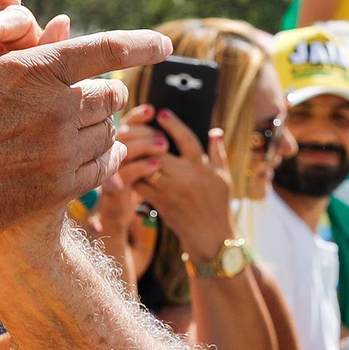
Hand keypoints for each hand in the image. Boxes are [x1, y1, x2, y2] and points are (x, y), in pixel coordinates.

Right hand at [0, 0, 170, 243]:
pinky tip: (94, 155)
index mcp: (35, 68)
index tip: (164, 44)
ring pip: (105, 133)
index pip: (109, 50)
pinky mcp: (56, 190)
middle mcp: (55, 110)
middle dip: (101, 94)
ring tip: (75, 126)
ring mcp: (59, 153)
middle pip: (110, 96)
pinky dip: (102, 160)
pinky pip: (101, 169)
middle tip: (87, 95)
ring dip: (97, 128)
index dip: (142, 44)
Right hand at [85, 105, 165, 283]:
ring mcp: (109, 171)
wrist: (117, 221)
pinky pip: (126, 172)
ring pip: (124, 149)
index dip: (137, 116)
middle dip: (144, 131)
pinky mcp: (113, 189)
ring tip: (164, 148)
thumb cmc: (129, 192)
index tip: (153, 110)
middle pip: (123, 133)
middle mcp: (107, 156)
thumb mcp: (137, 167)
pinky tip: (155, 165)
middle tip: (163, 137)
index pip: (124, 125)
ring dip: (145, 145)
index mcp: (114, 148)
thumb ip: (145, 149)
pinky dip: (142, 166)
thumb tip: (164, 128)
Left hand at [132, 108, 235, 260]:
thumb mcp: (223, 176)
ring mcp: (170, 191)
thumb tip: (216, 130)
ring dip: (134, 154)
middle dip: (144, 137)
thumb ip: (218, 152)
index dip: (173, 125)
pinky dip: (132, 173)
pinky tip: (125, 163)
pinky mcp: (159, 203)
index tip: (161, 112)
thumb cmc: (218, 204)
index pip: (186, 140)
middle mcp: (185, 177)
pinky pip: (140, 185)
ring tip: (125, 141)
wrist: (210, 236)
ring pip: (146, 168)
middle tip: (133, 125)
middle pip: (158, 152)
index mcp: (201, 167)